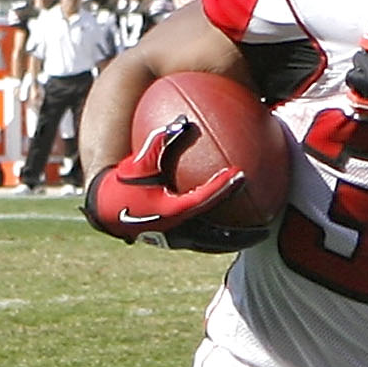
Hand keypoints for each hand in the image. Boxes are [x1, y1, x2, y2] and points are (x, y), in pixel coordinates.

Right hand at [83, 113, 257, 247]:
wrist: (102, 207)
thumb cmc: (121, 181)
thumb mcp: (139, 160)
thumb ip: (160, 140)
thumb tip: (184, 122)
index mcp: (167, 210)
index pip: (201, 200)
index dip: (221, 188)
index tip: (240, 175)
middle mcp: (173, 231)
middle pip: (214, 238)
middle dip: (239, 235)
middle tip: (265, 228)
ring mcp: (173, 240)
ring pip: (209, 245)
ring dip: (232, 241)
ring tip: (257, 234)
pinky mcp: (171, 242)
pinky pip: (201, 239)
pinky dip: (217, 233)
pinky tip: (232, 221)